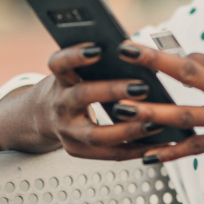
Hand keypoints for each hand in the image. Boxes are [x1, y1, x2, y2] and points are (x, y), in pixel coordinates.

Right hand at [37, 43, 170, 159]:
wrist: (44, 115)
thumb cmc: (73, 85)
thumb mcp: (76, 71)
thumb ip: (99, 65)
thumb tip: (139, 54)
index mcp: (59, 79)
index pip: (59, 64)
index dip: (75, 56)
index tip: (98, 49)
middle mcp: (59, 105)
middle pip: (82, 96)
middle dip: (112, 91)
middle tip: (142, 86)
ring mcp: (66, 131)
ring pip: (96, 136)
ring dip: (129, 130)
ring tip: (156, 123)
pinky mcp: (77, 150)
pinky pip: (110, 154)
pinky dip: (136, 150)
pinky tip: (159, 144)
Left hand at [113, 42, 203, 165]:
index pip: (200, 58)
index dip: (173, 56)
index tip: (148, 50)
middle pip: (187, 72)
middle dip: (153, 61)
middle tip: (124, 51)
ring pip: (183, 113)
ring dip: (150, 109)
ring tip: (121, 105)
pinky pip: (197, 147)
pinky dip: (172, 151)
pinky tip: (149, 155)